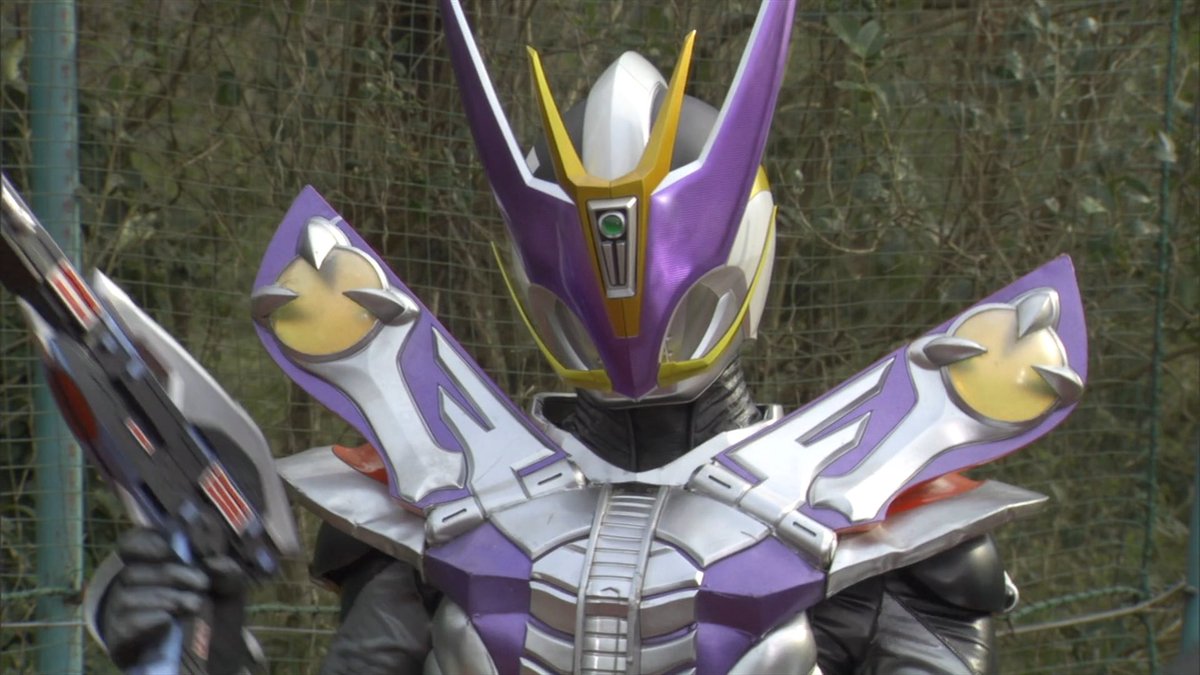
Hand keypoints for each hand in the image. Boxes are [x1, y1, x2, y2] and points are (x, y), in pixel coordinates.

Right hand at [99, 527, 247, 669]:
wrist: (216, 661)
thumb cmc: (217, 617)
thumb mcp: (229, 591)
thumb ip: (228, 573)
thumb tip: (215, 563)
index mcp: (154, 566)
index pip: (133, 543)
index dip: (148, 542)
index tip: (171, 550)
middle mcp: (131, 587)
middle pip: (134, 570)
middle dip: (171, 574)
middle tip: (201, 584)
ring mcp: (121, 614)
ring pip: (129, 595)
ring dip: (167, 598)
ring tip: (194, 606)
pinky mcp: (120, 640)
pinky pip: (127, 623)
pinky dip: (151, 619)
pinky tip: (169, 622)